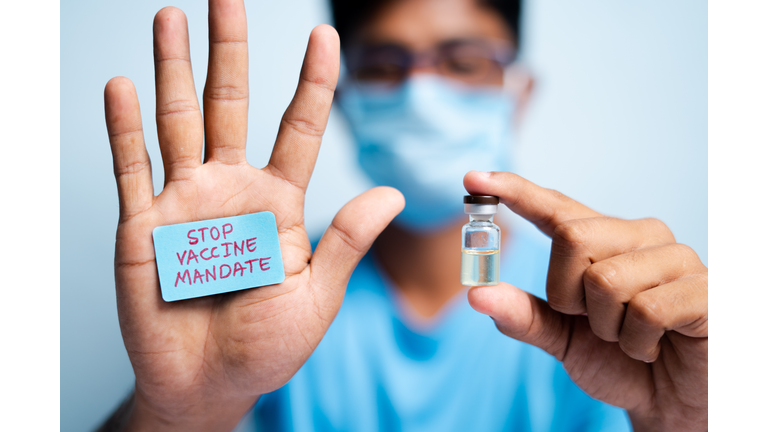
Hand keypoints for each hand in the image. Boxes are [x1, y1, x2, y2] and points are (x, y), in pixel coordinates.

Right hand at [103, 2, 402, 430]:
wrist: (209, 386)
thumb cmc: (266, 346)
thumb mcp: (315, 294)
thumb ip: (344, 240)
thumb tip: (391, 192)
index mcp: (279, 202)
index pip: (300, 128)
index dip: (313, 82)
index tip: (324, 35)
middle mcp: (232, 190)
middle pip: (232, 107)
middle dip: (229, 52)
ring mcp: (185, 203)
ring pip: (179, 122)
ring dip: (172, 71)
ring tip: (171, 19)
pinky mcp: (144, 226)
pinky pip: (132, 169)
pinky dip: (125, 129)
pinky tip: (123, 86)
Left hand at [463, 171, 706, 431]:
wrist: (671, 402)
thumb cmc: (618, 361)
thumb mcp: (562, 339)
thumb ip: (523, 316)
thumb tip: (476, 294)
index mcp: (602, 239)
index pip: (554, 207)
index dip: (514, 190)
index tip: (472, 179)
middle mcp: (639, 236)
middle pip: (572, 238)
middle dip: (568, 295)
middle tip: (593, 322)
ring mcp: (675, 258)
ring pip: (606, 279)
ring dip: (606, 327)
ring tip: (629, 337)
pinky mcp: (704, 288)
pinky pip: (647, 311)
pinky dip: (637, 343)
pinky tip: (654, 346)